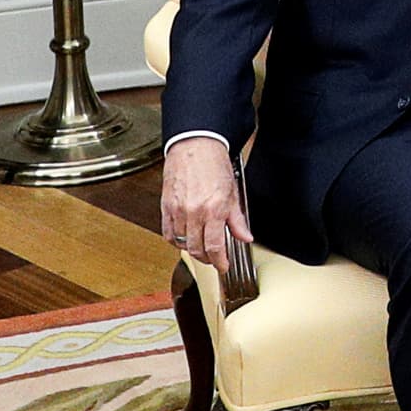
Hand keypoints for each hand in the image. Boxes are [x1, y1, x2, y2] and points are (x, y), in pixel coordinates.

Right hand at [160, 136, 249, 268]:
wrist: (195, 144)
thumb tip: (245, 236)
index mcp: (213, 209)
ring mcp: (177, 210)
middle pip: (197, 249)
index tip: (223, 266)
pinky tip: (184, 238)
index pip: (214, 247)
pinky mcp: (166, 206)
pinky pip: (168, 233)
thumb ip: (238, 219)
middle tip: (214, 258)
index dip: (219, 262)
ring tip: (201, 247)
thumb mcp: (233, 192)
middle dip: (207, 259)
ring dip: (192, 250)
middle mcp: (193, 212)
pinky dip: (176, 240)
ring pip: (181, 244)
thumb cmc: (213, 163)